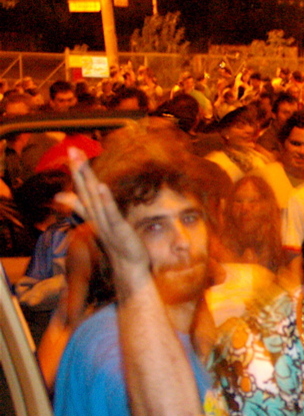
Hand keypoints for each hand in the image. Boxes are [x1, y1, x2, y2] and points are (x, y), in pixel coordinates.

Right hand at [57, 147, 150, 277]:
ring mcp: (105, 223)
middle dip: (79, 169)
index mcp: (94, 213)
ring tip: (81, 161)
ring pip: (94, 198)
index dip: (77, 171)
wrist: (129, 266)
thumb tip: (64, 196)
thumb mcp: (101, 222)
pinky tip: (101, 186)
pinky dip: (105, 199)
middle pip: (85, 190)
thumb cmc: (117, 242)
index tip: (72, 152)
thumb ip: (84, 208)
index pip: (82, 189)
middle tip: (71, 149)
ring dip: (88, 179)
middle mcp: (96, 216)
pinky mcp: (117, 229)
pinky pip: (110, 213)